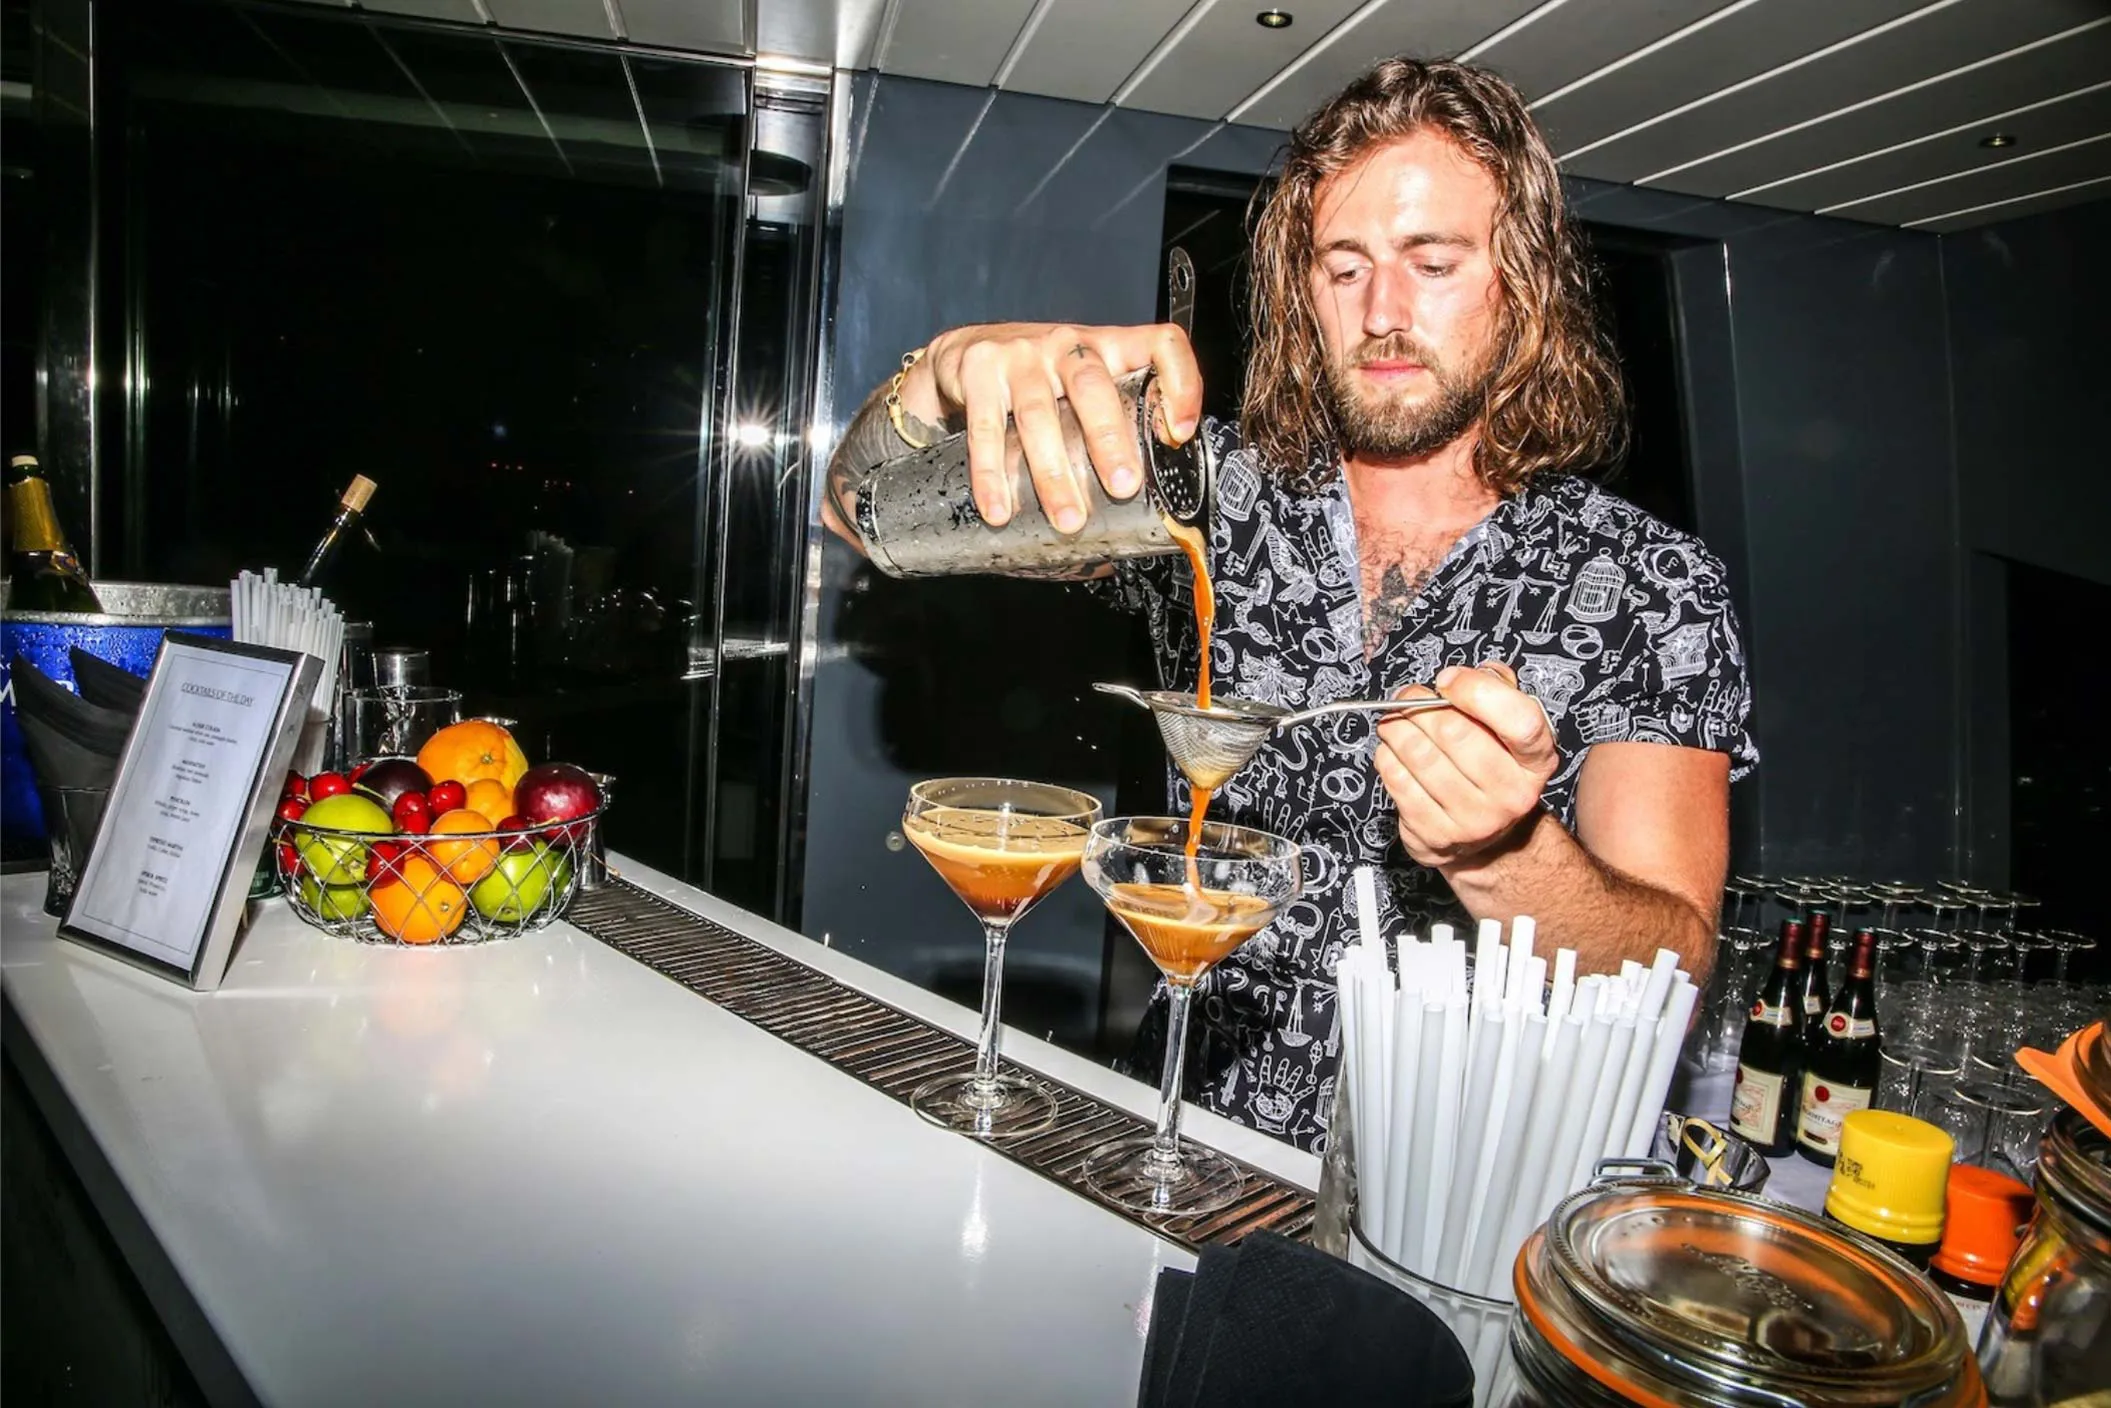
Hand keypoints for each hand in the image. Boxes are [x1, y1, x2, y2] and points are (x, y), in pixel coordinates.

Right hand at [913, 322, 1201, 532]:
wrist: (964, 351)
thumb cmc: (1037, 381)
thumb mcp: (1080, 392)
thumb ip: (1107, 435)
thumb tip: (1127, 530)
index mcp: (1108, 347)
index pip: (1160, 344)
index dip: (1181, 383)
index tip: (1179, 435)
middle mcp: (1068, 345)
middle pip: (1094, 386)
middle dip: (1110, 440)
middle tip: (1124, 488)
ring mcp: (1021, 354)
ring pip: (1038, 413)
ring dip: (1053, 473)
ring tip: (1068, 520)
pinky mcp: (978, 369)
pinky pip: (986, 428)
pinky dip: (991, 474)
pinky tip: (999, 508)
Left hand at [1374, 661, 1558, 868]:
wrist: (1485, 839)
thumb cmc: (1492, 772)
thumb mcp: (1508, 732)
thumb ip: (1497, 692)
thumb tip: (1470, 674)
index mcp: (1536, 761)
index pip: (1519, 720)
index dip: (1477, 691)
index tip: (1449, 681)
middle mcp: (1511, 793)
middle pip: (1454, 732)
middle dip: (1419, 705)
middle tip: (1408, 697)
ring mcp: (1474, 819)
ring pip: (1419, 754)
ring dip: (1396, 728)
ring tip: (1394, 722)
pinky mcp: (1436, 834)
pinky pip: (1397, 780)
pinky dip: (1386, 757)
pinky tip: (1393, 752)